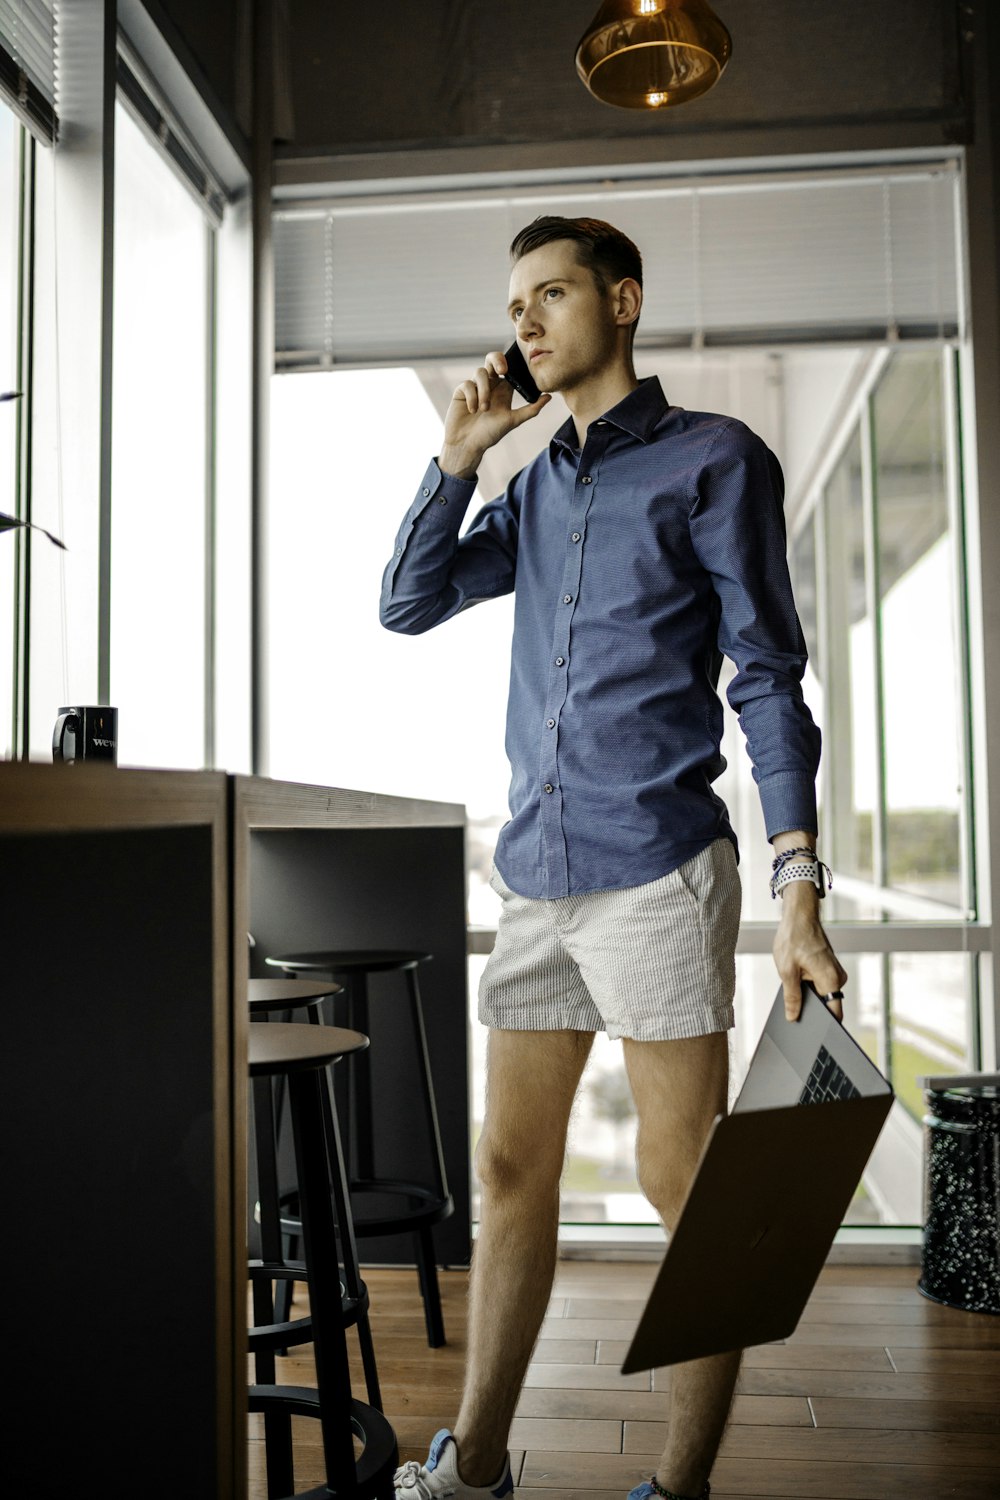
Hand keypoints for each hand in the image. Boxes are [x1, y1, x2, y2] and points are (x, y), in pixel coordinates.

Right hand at [439, 350, 550, 477]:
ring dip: (484, 390)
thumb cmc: (490, 434)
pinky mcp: (461, 391)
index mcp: (503, 389)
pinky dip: (472, 397)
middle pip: (492, 359)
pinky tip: (473, 410)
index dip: (511, 363)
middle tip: (502, 371)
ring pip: (480, 372)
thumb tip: (549, 397)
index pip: (509, 367)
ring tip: (484, 410)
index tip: (514, 371)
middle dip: (497, 359)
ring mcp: (475, 387)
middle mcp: (489, 385)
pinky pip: (467, 384)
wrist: (468, 445)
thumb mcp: (513, 421)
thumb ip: (531, 409)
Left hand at [773, 881, 847, 1022]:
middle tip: (793, 1003)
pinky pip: (820, 983)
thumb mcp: (787, 970)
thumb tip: (794, 1016)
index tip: (813, 1032)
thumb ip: (792, 996)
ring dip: (808, 993)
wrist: (799, 915)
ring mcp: (834, 972)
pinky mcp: (829, 968)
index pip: (834, 1013)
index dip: (824, 1024)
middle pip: (826, 1004)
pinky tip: (797, 975)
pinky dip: (808, 984)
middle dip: (811, 1006)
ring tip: (795, 979)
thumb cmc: (794, 937)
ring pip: (821, 993)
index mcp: (830, 980)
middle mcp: (837, 977)